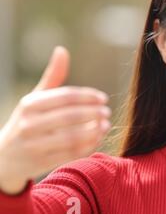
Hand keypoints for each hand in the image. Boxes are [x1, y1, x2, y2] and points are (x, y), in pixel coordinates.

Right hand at [0, 46, 110, 194]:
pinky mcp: (40, 163)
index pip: (65, 97)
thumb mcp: (35, 99)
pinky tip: (98, 139)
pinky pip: (70, 154)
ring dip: (93, 131)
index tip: (103, 98)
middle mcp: (29, 124)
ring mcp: (34, 145)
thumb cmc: (28, 121)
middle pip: (70, 117)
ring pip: (71, 138)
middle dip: (93, 113)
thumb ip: (52, 77)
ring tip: (106, 125)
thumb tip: (62, 50)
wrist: (4, 158)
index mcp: (30, 105)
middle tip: (107, 112)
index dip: (88, 97)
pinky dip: (88, 146)